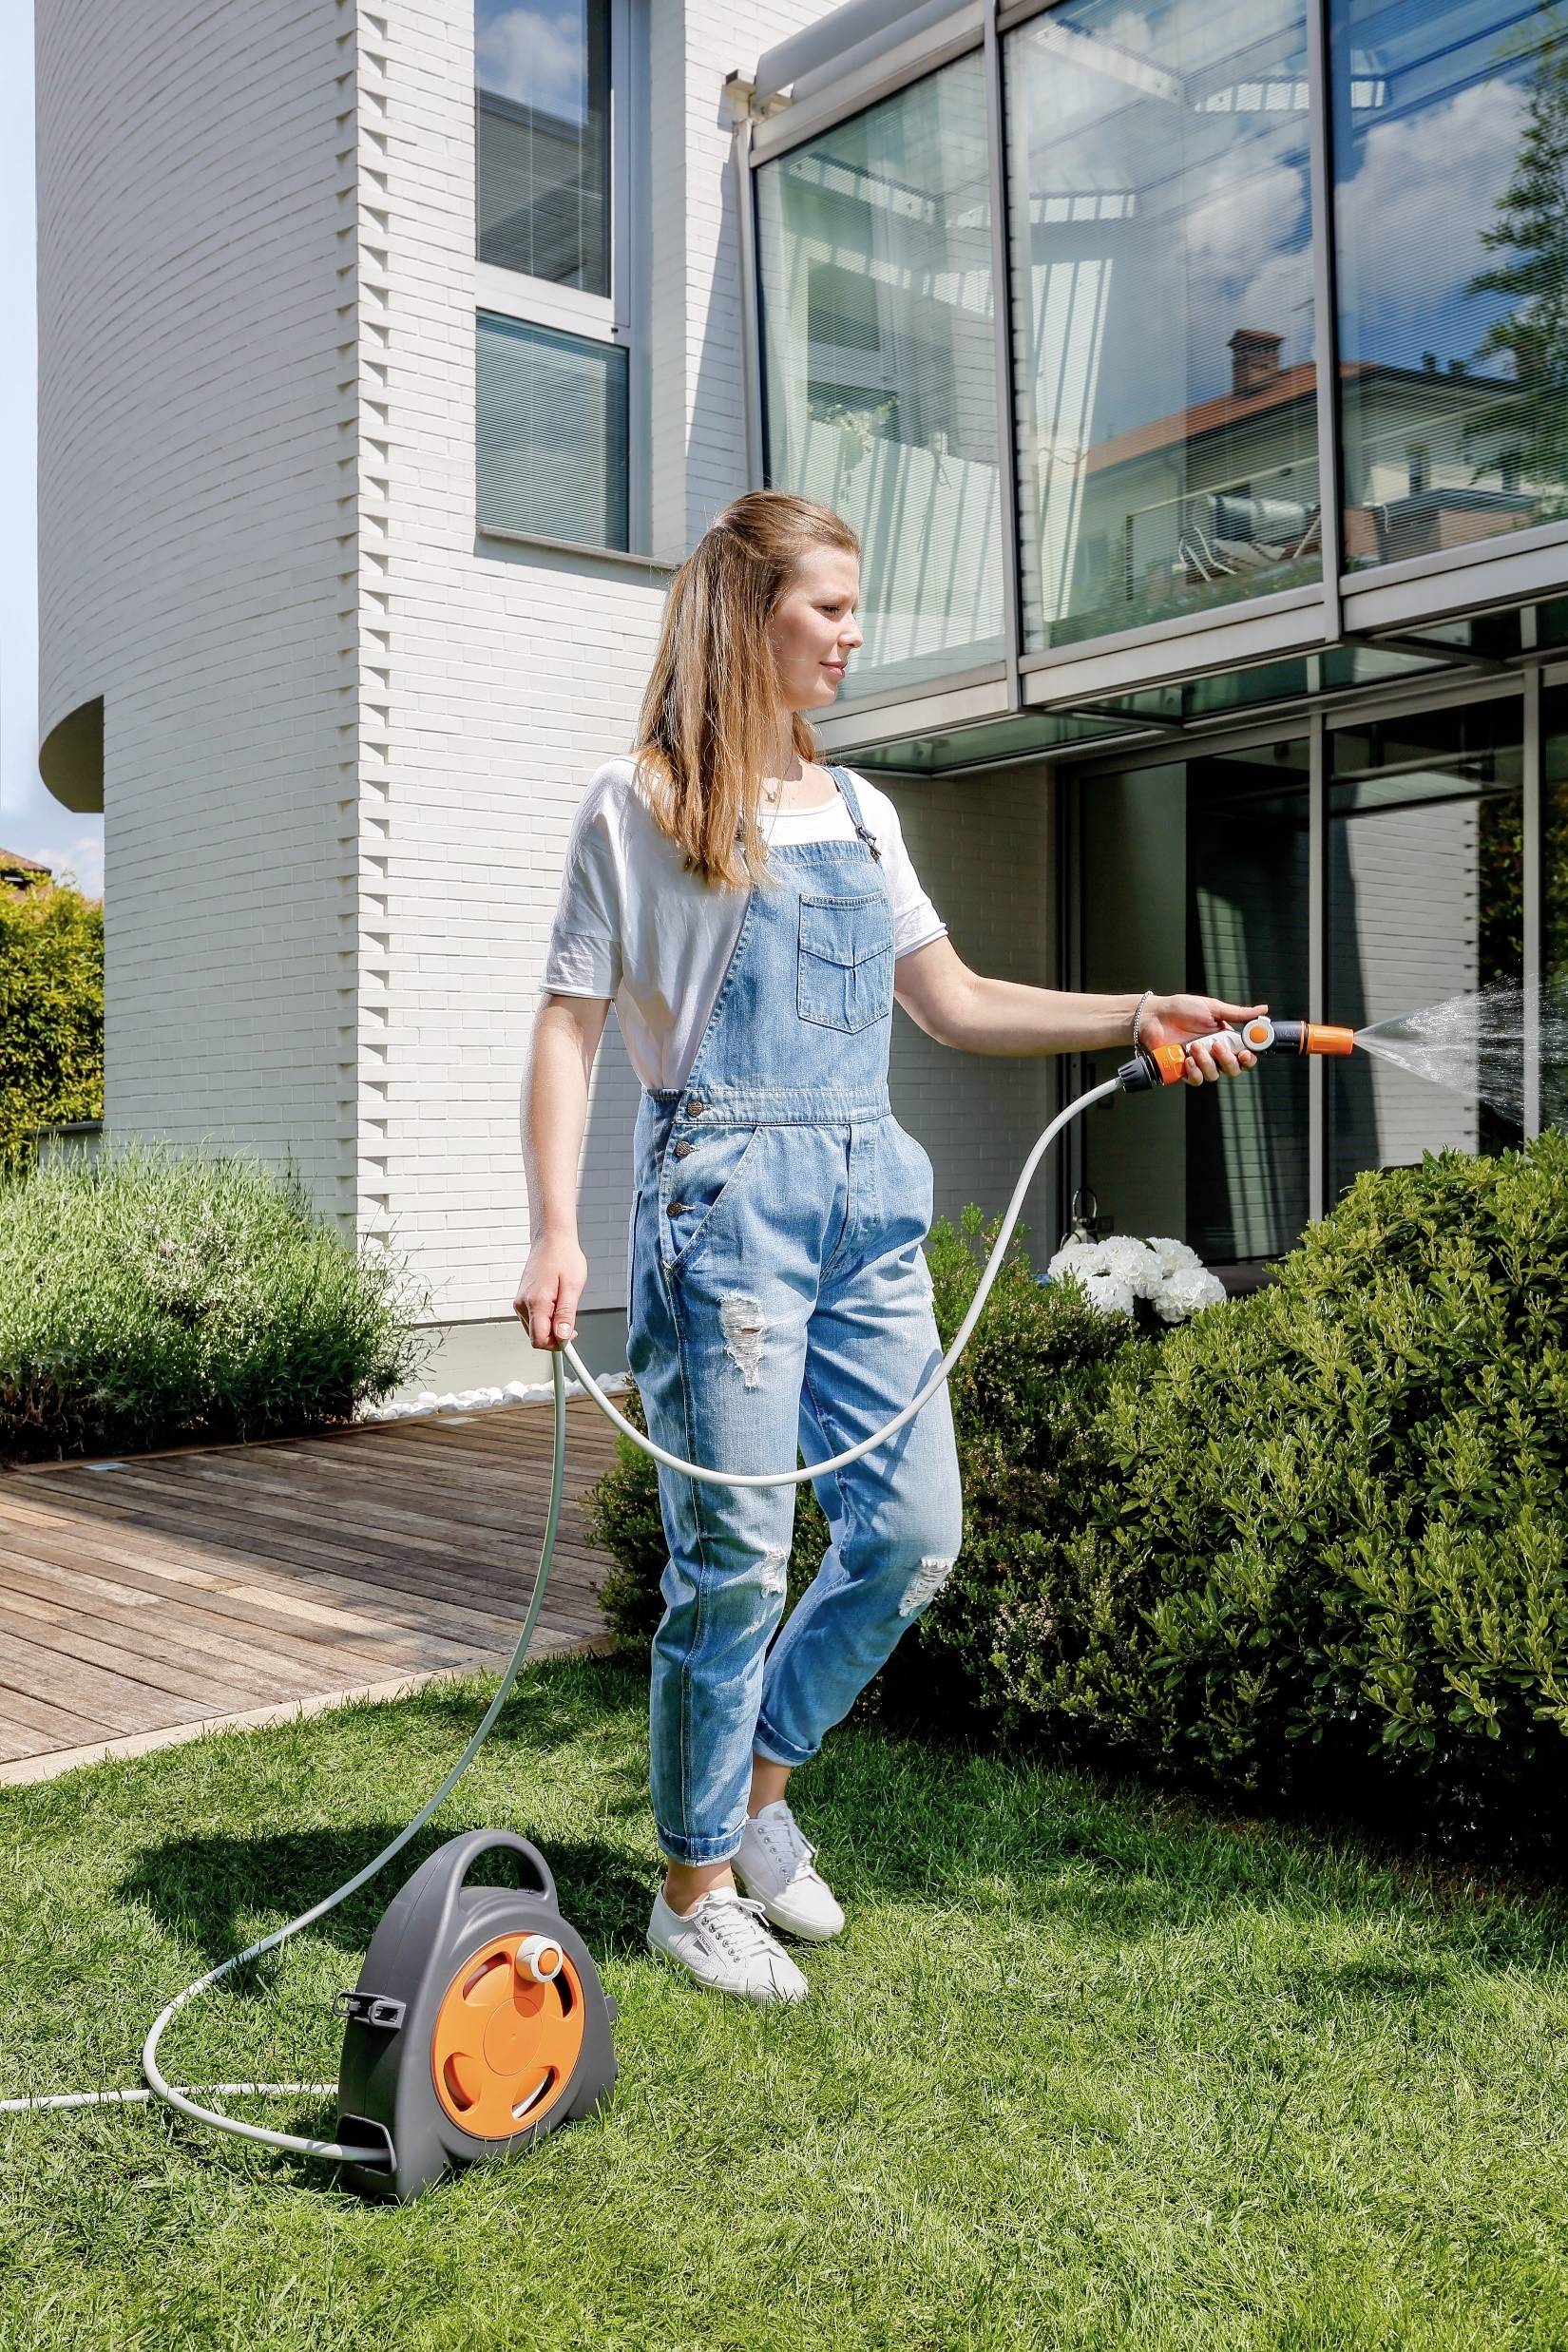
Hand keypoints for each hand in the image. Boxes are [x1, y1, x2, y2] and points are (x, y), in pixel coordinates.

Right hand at [513, 1235, 586, 1348]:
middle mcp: (523, 1304)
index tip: (571, 1340)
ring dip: (551, 1326)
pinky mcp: (521, 1300)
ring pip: (535, 1330)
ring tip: (563, 1304)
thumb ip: (566, 1314)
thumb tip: (563, 1337)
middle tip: (571, 1320)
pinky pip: (534, 1319)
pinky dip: (546, 1318)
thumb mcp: (573, 1287)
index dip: (557, 1345)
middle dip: (555, 1336)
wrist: (551, 1240)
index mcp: (536, 1302)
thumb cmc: (564, 1258)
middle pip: (536, 1337)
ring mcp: (520, 1302)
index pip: (540, 1340)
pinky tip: (555, 1302)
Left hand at [1140, 994, 1267, 1086]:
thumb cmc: (1181, 1009)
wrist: (1154, 1016)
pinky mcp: (1184, 1071)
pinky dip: (1194, 1071)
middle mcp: (1214, 1053)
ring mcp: (1199, 1063)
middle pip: (1234, 1069)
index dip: (1249, 1057)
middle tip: (1217, 1046)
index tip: (1246, 1052)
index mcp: (1225, 1038)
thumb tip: (1263, 1010)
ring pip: (1215, 1075)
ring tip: (1194, 1046)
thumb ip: (1238, 1014)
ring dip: (1207, 1061)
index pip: (1244, 1054)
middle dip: (1229, 1060)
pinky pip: (1197, 1080)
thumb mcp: (1213, 1008)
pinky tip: (1187, 1059)